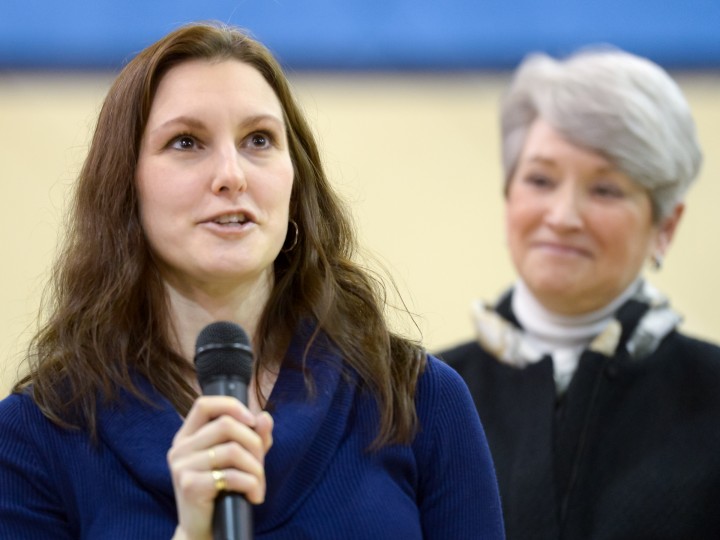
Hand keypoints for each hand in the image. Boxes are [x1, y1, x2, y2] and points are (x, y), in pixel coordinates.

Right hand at [168, 396, 272, 539]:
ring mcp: (182, 466)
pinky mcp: (189, 486)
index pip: (204, 404)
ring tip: (259, 485)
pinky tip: (254, 496)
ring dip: (256, 469)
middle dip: (254, 443)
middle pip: (226, 425)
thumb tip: (264, 417)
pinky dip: (252, 484)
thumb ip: (253, 436)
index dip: (231, 406)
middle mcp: (180, 448)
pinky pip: (231, 475)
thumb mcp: (240, 460)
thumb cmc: (221, 492)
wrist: (203, 531)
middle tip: (261, 467)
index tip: (252, 421)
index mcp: (188, 436)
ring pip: (232, 450)